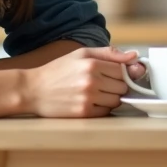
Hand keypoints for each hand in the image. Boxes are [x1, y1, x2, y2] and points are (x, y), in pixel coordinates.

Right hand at [23, 47, 140, 116]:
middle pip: (122, 87)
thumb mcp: (81, 54)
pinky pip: (106, 112)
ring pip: (117, 101)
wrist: (32, 89)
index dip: (120, 73)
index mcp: (92, 63)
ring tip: (95, 93)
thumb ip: (109, 53)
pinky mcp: (83, 113)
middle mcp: (92, 81)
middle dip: (116, 86)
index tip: (113, 74)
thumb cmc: (57, 70)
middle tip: (102, 84)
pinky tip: (90, 102)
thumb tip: (134, 56)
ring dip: (110, 98)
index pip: (123, 70)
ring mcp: (88, 98)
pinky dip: (102, 108)